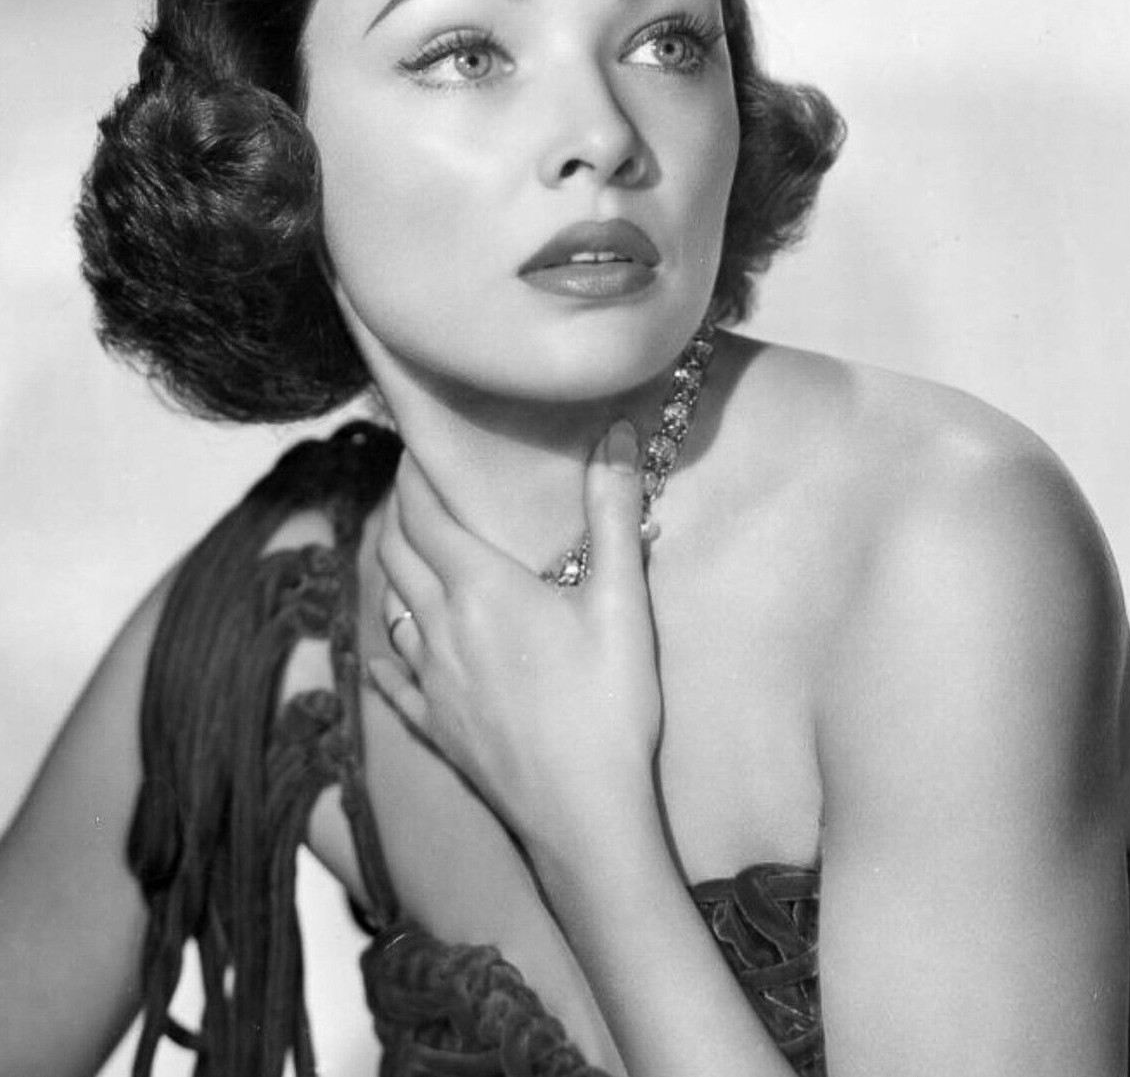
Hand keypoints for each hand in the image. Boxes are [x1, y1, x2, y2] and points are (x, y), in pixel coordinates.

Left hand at [367, 420, 661, 851]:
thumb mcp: (622, 600)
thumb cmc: (609, 705)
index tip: (414, 448)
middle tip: (412, 489)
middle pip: (396, 555)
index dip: (412, 476)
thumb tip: (617, 432)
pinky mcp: (437, 728)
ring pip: (392, 611)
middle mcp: (440, 629)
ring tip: (410, 554)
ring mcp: (431, 683)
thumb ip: (613, 512)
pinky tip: (386, 655)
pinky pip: (394, 682)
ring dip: (395, 573)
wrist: (584, 819)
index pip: (423, 514)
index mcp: (480, 589)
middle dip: (398, 514)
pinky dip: (387, 654)